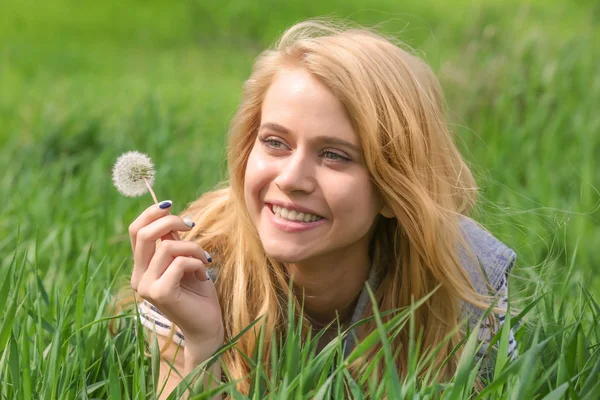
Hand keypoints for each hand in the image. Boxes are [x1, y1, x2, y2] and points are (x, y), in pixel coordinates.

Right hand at [129, 201, 224, 358]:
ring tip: (205, 259)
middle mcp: (138, 277)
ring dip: (193, 247)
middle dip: (171, 222)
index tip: (171, 205)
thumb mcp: (184, 259)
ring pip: (166, 248)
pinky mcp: (160, 294)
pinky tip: (204, 273)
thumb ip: (172, 241)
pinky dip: (196, 262)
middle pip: (144, 234)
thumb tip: (167, 212)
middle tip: (191, 225)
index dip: (151, 213)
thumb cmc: (199, 291)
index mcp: (141, 267)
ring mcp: (146, 287)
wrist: (208, 325)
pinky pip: (178, 263)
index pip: (135, 231)